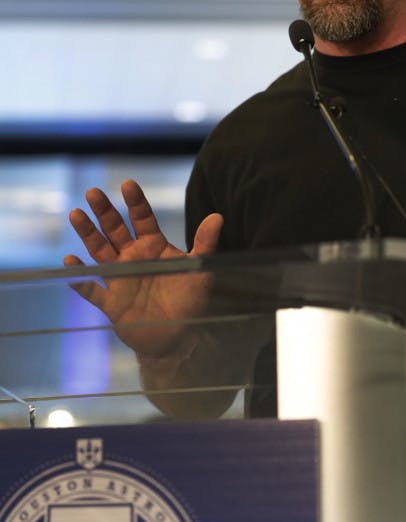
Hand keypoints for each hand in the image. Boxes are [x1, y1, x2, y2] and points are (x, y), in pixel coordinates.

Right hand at [64, 179, 222, 356]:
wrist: (178, 337)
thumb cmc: (190, 301)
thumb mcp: (200, 270)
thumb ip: (205, 244)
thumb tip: (218, 217)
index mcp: (153, 247)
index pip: (142, 219)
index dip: (135, 202)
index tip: (128, 184)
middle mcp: (133, 258)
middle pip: (115, 230)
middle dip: (104, 212)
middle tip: (92, 192)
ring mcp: (120, 279)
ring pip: (99, 252)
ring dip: (88, 234)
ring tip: (76, 214)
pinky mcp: (112, 303)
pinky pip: (92, 290)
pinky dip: (81, 278)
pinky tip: (70, 262)